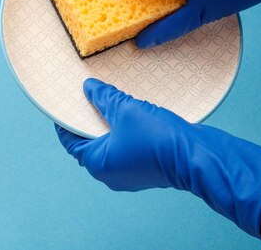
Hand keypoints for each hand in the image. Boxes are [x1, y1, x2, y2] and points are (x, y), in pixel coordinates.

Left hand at [56, 78, 260, 239]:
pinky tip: (128, 113)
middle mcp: (110, 173)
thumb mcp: (125, 109)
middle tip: (84, 99)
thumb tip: (88, 87)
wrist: (197, 156)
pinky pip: (126, 148)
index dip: (65, 123)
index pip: (71, 142)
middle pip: (90, 143)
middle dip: (87, 121)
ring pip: (110, 145)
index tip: (63, 106)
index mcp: (98, 163)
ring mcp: (129, 174)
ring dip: (106, 125)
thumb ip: (103, 97)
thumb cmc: (158, 138)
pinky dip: (123, 132)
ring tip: (106, 102)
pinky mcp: (146, 169)